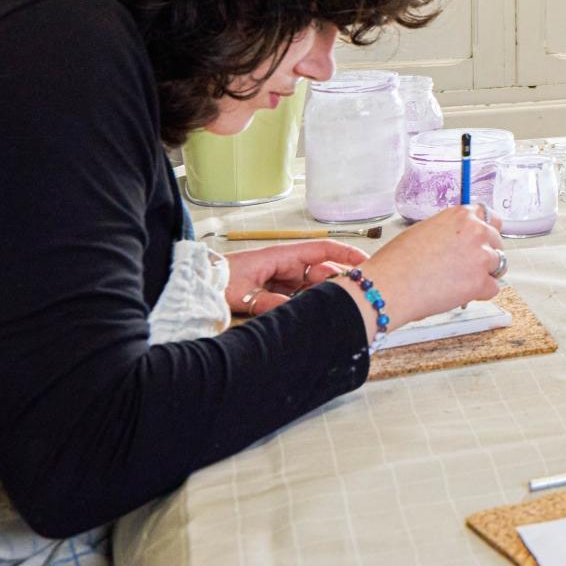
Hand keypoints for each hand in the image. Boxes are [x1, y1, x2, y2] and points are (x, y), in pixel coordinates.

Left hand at [226, 240, 368, 318]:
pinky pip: (298, 297)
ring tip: (333, 310)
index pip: (324, 250)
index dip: (347, 255)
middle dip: (337, 284)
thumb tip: (296, 313)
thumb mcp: (245, 292)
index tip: (366, 263)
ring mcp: (282, 278)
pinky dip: (306, 305)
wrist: (198, 285)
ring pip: (312, 287)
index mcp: (283, 256)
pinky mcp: (276, 291)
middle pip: (322, 272)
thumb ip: (271, 303)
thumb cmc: (220, 279)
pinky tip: (312, 316)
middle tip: (352, 299)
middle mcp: (287, 265)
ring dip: (321, 297)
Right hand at [349, 207, 504, 341]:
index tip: (483, 239)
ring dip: (484, 273)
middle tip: (465, 266)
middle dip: (485, 253)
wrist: (388, 286)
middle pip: (497, 240)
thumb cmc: (397, 262)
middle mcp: (475, 231)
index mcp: (460, 216)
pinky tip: (460, 294)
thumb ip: (449, 232)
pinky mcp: (480, 282)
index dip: (486, 229)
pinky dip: (480, 294)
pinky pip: (493, 288)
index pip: (488, 216)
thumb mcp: (424, 231)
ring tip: (460, 281)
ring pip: (498, 264)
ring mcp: (480, 257)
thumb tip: (459, 241)